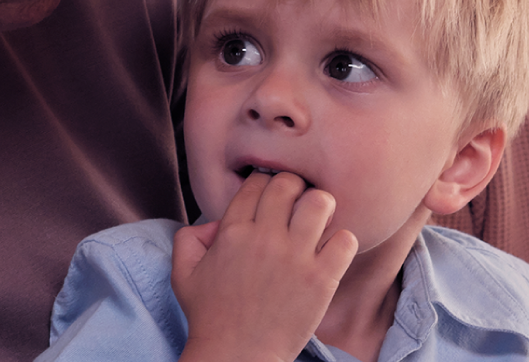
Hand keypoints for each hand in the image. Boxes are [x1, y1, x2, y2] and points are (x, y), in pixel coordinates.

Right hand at [171, 172, 357, 361]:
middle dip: (294, 187)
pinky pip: (345, 240)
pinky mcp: (320, 279)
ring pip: (320, 202)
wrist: (236, 355)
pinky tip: (331, 252)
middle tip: (296, 205)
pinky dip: (343, 241)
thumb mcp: (183, 272)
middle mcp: (264, 238)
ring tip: (318, 223)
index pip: (257, 183)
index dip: (266, 183)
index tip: (271, 197)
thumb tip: (215, 223)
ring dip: (321, 207)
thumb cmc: (209, 315)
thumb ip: (188, 237)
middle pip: (289, 183)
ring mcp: (294, 257)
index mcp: (232, 231)